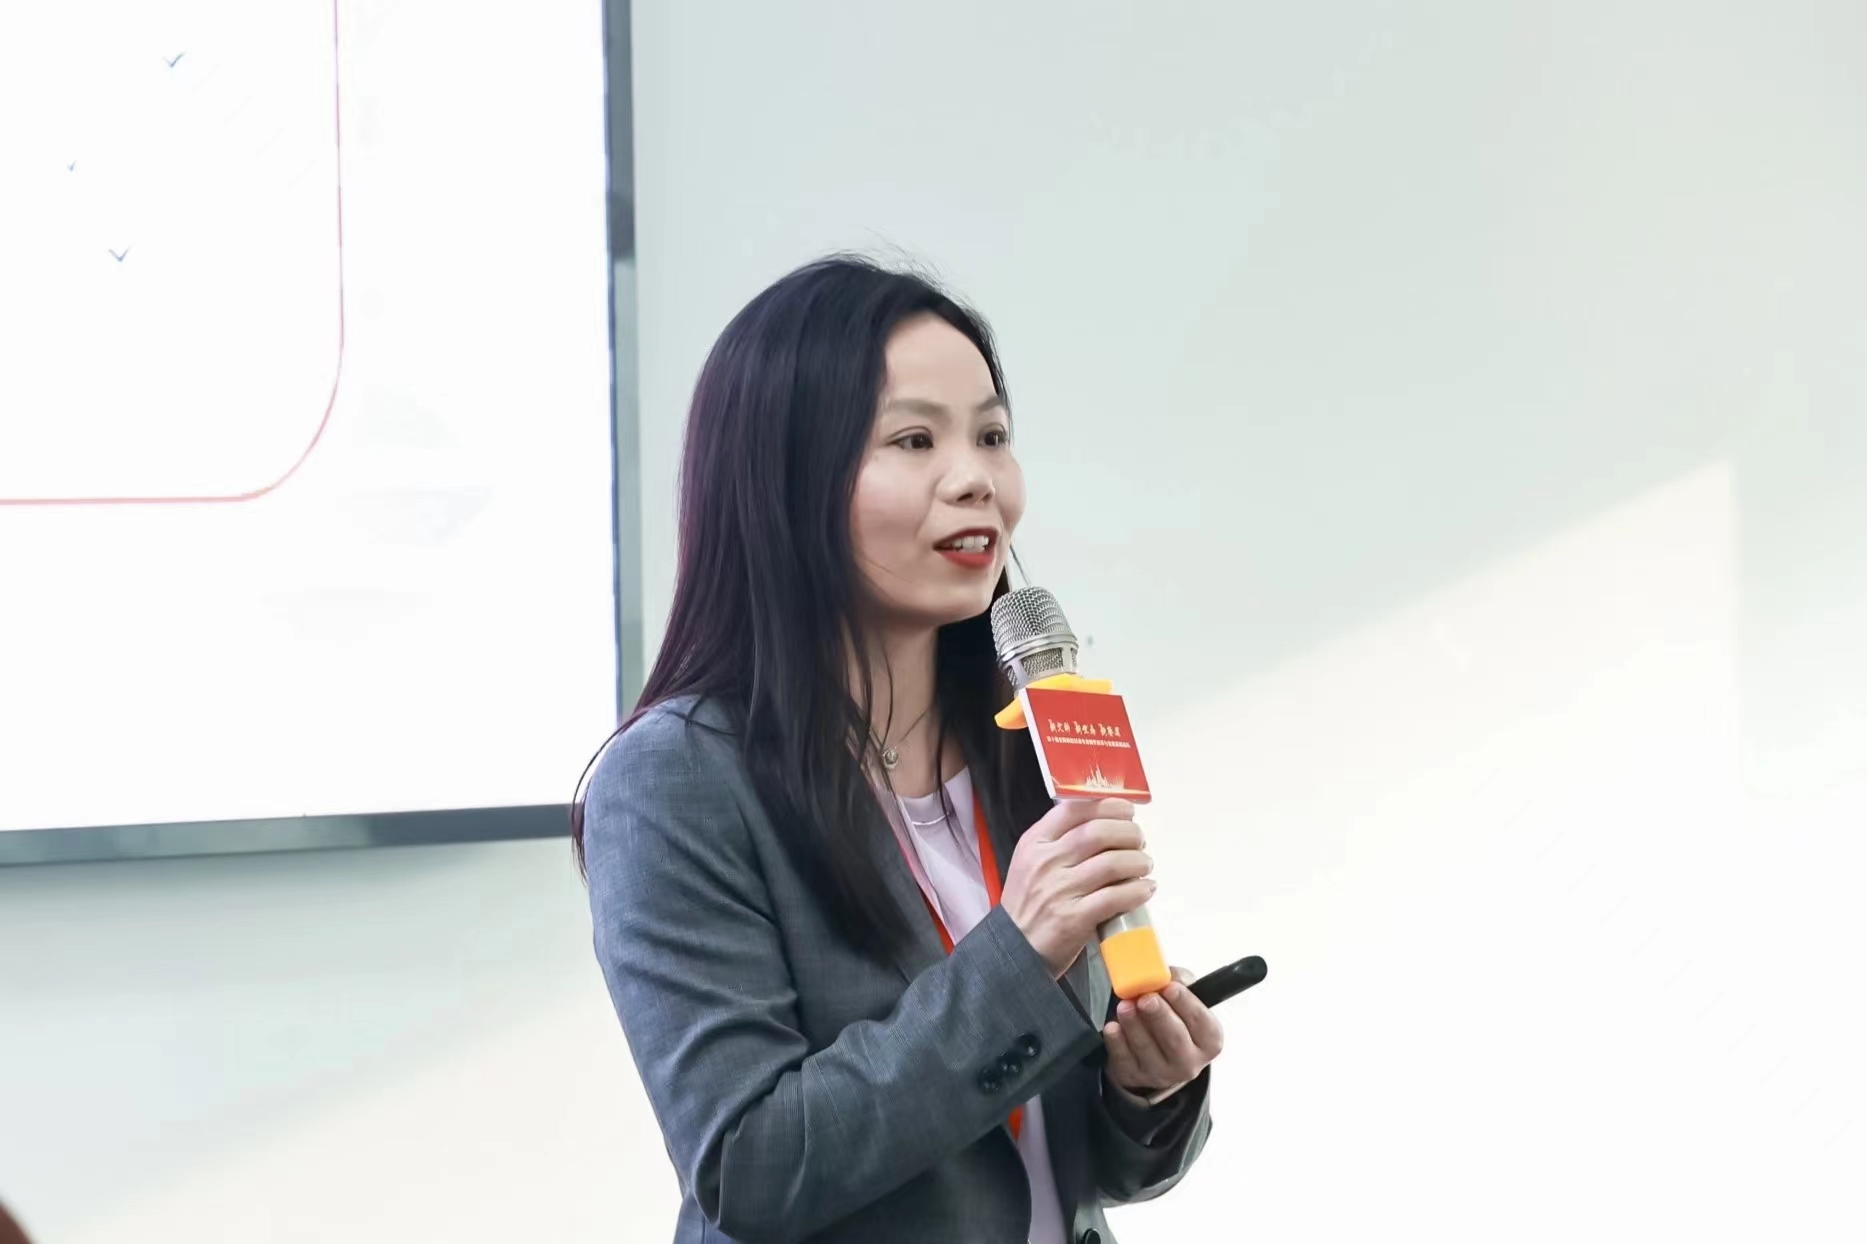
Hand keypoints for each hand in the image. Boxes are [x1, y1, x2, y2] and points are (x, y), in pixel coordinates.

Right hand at [1001, 798, 1154, 977]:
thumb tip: (1104, 822)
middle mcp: (1046, 862)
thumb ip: (1059, 841)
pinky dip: (1138, 890)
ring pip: (1112, 863)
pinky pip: (1115, 897)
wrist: (1014, 950)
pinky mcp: (1074, 919)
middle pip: (1099, 832)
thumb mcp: (1031, 863)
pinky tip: (1145, 889)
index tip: (1127, 811)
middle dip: (1129, 833)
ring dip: (1138, 861)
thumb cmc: (1029, 905)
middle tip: (1139, 842)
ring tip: (1144, 865)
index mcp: (1035, 843)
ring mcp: (1059, 891)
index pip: (1074, 809)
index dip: (1108, 806)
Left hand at [1103, 967, 1223, 1100]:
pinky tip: (1113, 1027)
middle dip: (1159, 1016)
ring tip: (1125, 1005)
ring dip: (1134, 1024)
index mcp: (1209, 1041)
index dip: (1186, 1004)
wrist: (1155, 1053)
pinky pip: (1124, 1059)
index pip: (1202, 1023)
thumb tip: (1167, 974)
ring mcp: (1162, 1073)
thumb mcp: (1184, 998)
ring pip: (1147, 1048)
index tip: (1170, 987)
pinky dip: (1117, 1041)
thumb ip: (1180, 981)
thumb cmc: (1174, 1019)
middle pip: (1175, 1039)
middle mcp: (1189, 1062)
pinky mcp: (1135, 1076)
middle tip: (1146, 998)